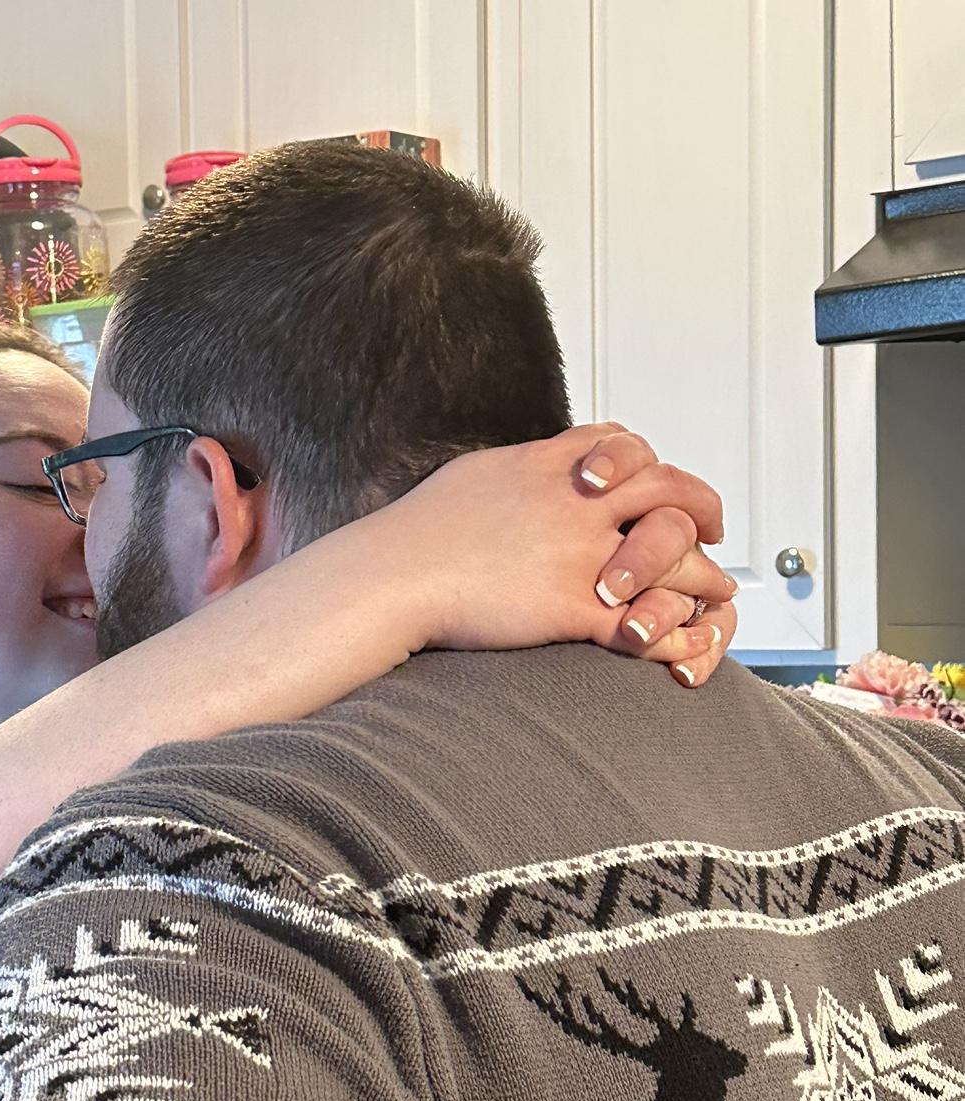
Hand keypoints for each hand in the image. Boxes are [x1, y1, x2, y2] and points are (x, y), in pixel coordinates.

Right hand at [391, 422, 736, 686]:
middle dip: (702, 507)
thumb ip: (517, 469)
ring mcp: (578, 555)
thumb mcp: (476, 475)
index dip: (654, 464)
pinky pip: (643, 622)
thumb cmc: (418, 532)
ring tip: (714, 591)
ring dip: (702, 575)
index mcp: (551, 467)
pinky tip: (682, 649)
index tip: (664, 483)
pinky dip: (673, 637)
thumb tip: (527, 467)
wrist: (392, 574)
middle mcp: (576, 503)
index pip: (626, 446)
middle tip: (714, 527)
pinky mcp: (570, 608)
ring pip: (672, 553)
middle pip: (668, 488)